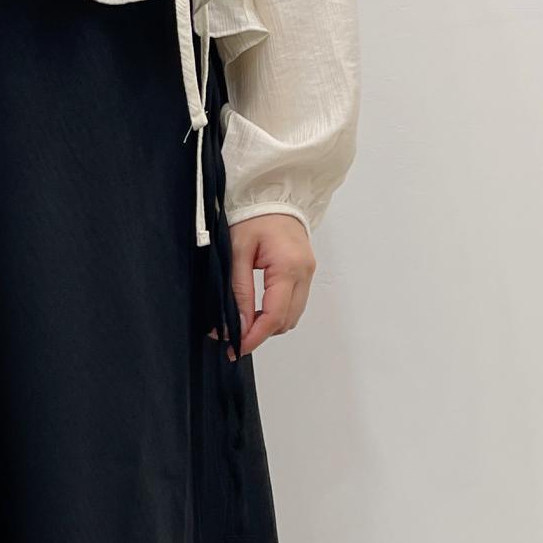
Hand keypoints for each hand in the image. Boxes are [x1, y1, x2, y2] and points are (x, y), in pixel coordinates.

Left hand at [227, 214, 315, 355]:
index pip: (275, 315)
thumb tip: (237, 326)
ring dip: (269, 324)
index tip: (236, 348)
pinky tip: (256, 311)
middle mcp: (305, 272)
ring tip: (242, 325)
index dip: (255, 337)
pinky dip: (276, 312)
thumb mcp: (237, 252)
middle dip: (261, 333)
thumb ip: (239, 291)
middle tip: (233, 338)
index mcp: (289, 266)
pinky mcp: (306, 272)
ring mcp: (309, 273)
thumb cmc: (253, 216)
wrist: (273, 194)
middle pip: (287, 320)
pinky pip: (294, 303)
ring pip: (292, 315)